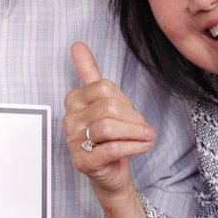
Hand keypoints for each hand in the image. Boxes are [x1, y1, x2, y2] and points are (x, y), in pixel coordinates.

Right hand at [63, 42, 155, 200]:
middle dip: (133, 118)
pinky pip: (111, 149)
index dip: (125, 100)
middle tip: (146, 128)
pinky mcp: (82, 162)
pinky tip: (144, 146)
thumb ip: (89, 72)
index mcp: (73, 101)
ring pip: (108, 127)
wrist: (110, 172)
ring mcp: (73, 141)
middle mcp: (69, 120)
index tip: (134, 113)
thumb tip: (77, 45)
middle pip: (107, 108)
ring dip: (136, 133)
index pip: (103, 88)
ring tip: (148, 137)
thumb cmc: (109, 136)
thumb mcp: (103, 102)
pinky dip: (133, 147)